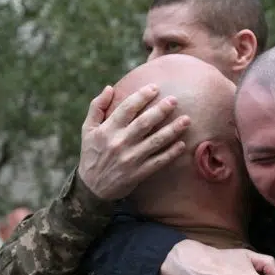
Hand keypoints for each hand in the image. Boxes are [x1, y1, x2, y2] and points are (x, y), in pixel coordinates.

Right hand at [77, 84, 190, 200]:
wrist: (92, 187)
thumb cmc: (91, 153)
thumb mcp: (87, 129)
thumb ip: (97, 107)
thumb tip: (109, 88)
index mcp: (107, 130)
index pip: (127, 108)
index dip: (142, 96)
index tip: (155, 88)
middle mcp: (120, 143)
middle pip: (144, 123)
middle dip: (161, 110)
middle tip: (174, 100)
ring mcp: (131, 159)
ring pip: (155, 141)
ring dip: (172, 130)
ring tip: (186, 120)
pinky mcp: (139, 173)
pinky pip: (158, 161)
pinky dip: (171, 153)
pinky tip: (182, 144)